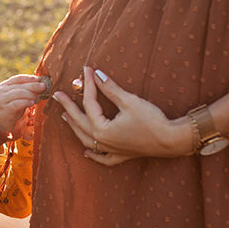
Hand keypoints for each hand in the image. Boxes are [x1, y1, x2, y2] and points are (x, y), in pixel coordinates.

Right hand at [0, 75, 46, 133]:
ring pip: (18, 93)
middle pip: (20, 86)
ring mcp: (1, 100)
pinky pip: (16, 104)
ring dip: (30, 95)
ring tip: (38, 98)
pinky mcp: (4, 109)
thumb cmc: (11, 107)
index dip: (29, 78)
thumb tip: (40, 85)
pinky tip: (32, 103)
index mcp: (4, 85)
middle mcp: (1, 91)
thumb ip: (25, 90)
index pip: (18, 78)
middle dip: (33, 86)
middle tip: (43, 87)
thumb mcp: (17, 97)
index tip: (39, 79)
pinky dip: (25, 102)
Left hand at [52, 66, 193, 164]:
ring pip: (87, 139)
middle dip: (69, 107)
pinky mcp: (122, 155)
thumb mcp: (129, 101)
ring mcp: (111, 150)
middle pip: (81, 122)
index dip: (87, 85)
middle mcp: (103, 141)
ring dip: (75, 128)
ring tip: (66, 118)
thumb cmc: (152, 120)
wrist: (171, 140)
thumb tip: (96, 75)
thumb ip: (110, 89)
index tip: (85, 70)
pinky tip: (86, 152)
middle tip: (57, 95)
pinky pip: (103, 157)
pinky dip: (93, 155)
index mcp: (102, 128)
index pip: (89, 103)